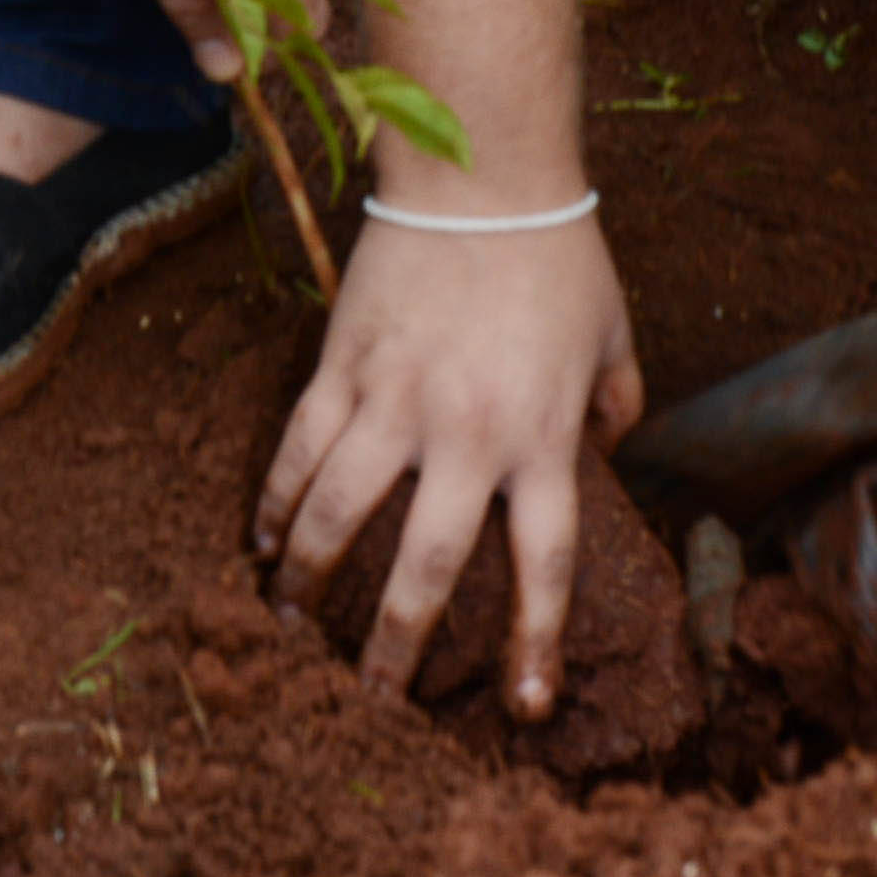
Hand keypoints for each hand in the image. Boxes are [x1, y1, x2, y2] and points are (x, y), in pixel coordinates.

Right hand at [252, 212, 639, 717]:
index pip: (543, 565)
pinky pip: (298, 447)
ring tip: (292, 630)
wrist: (481, 168)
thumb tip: (610, 458)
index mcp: (542, 438)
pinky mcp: (341, 364)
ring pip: (336, 515)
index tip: (523, 707)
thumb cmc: (558, 251)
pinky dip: (274, 501)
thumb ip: (616, 408)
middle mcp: (465, 433)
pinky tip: (260, 541)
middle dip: (396, 647)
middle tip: (373, 703)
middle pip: (423, 567)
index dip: (534, 642)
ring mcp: (394, 399)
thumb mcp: (613, 337)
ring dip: (309, 582)